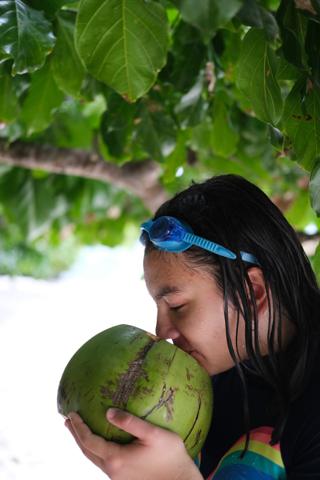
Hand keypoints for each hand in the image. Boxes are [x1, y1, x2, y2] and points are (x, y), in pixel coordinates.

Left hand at [65, 408, 202, 479]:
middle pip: (86, 451)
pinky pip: (103, 462)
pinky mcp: (124, 478)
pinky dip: (95, 450)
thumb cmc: (170, 456)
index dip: (78, 427)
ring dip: (84, 443)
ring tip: (78, 430)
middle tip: (68, 420)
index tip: (71, 413)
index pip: (89, 441)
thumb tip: (108, 412)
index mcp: (116, 459)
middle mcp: (113, 470)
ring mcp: (118, 476)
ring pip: (94, 458)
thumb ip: (130, 422)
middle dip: (76, 435)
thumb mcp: (153, 434)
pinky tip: (100, 442)